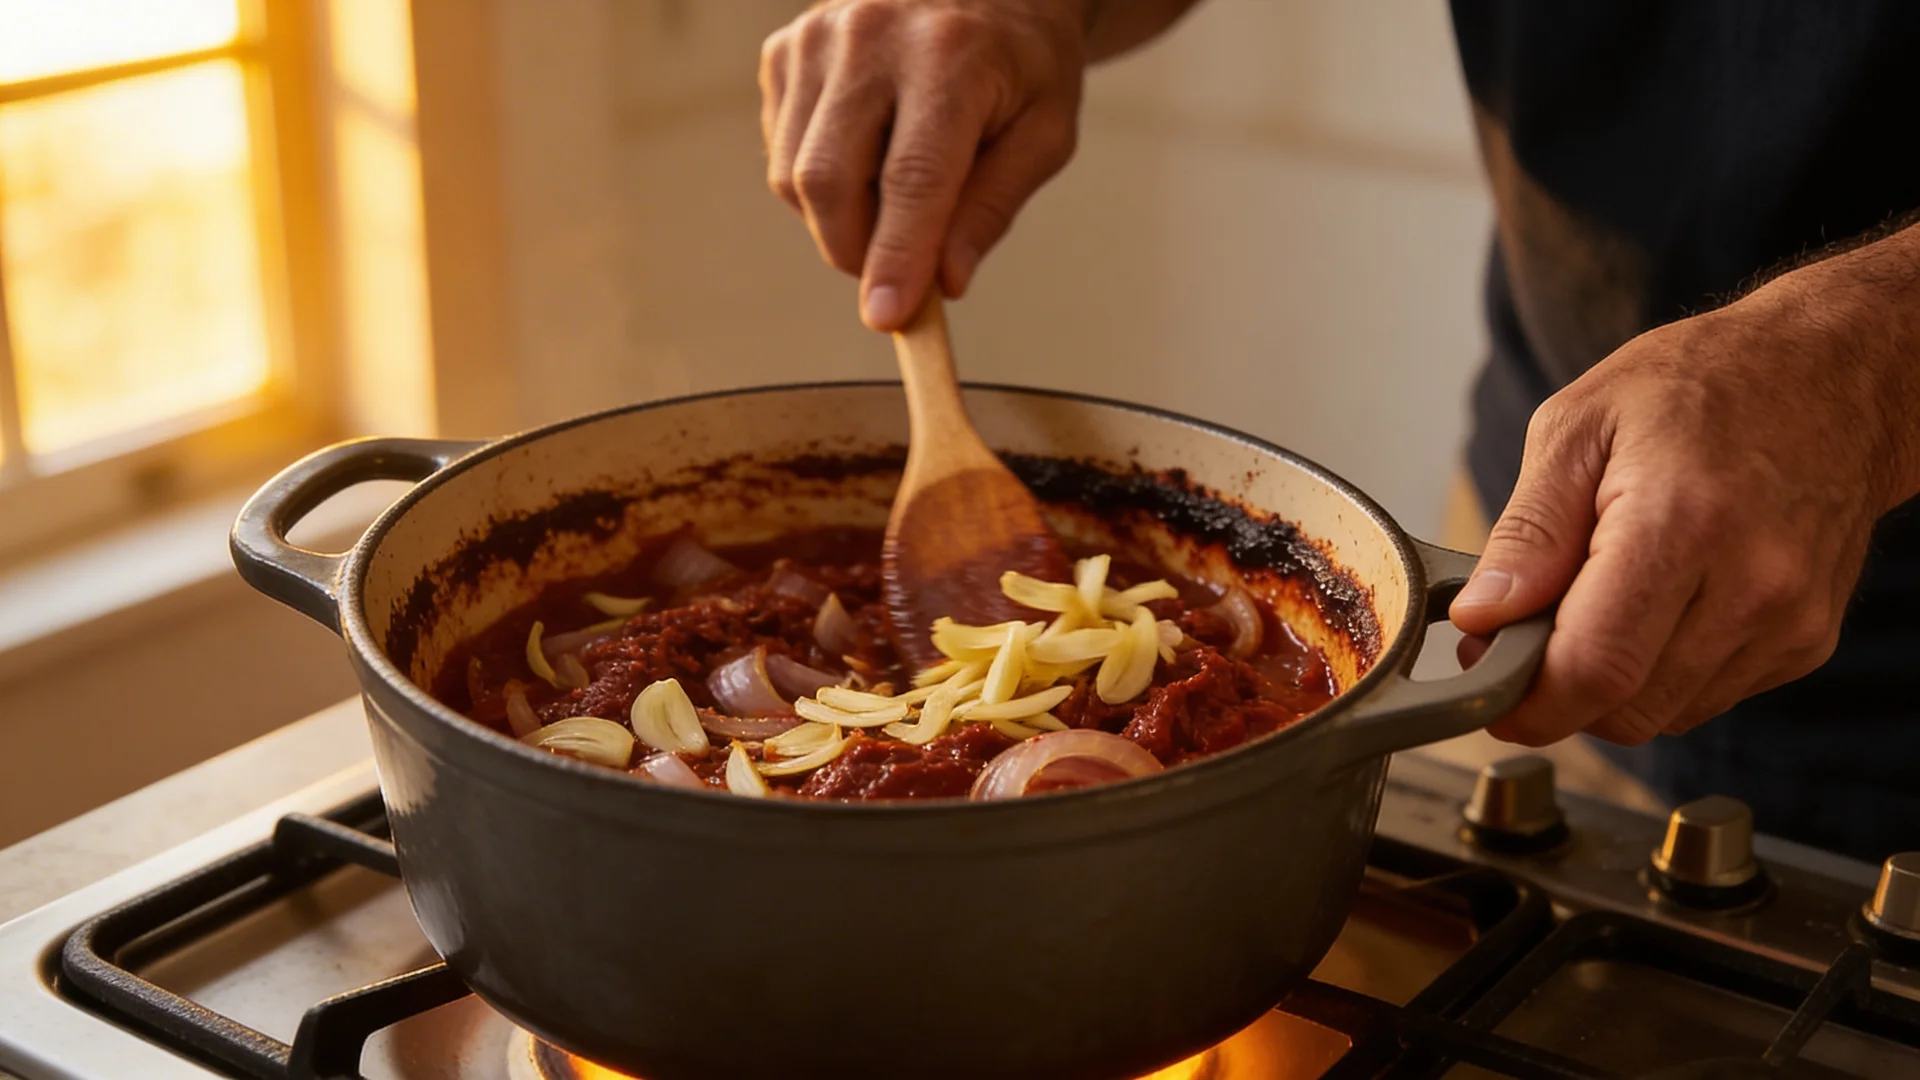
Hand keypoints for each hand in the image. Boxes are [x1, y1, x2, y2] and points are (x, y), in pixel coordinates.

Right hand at [758, 0, 1087, 328]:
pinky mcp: (784, 51)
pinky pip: (782, 153)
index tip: (886, 318)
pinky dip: (819, 185)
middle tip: (896, 275)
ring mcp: (816, 38)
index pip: (910, 178)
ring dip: (838, 221)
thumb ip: (992, 208)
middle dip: (856, 252)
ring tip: (894, 201)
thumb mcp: (1044, 135)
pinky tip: (865, 159)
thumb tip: (943, 282)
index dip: (896, 256)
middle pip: (829, 180)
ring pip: (794, 176)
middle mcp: (870, 35)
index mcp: (949, 55)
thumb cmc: (1022, 66)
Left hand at [1449, 249, 1919, 746]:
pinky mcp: (1807, 641)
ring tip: (1600, 598)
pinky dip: (1661, 671)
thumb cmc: (1701, 385)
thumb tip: (1480, 615)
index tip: (1486, 684)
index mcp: (1684, 522)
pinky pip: (1705, 696)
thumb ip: (1527, 531)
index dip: (1528, 700)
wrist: (1833, 376)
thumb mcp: (1577, 425)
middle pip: (1627, 709)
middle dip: (1558, 692)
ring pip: (1664, 715)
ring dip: (1612, 683)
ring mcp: (1789, 620)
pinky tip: (1660, 602)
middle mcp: (1751, 584)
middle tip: (1525, 635)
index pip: (1595, 667)